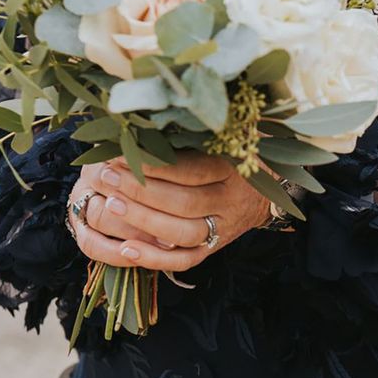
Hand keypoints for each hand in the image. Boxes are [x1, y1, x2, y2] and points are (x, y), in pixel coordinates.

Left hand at [66, 150, 270, 270]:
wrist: (269, 191)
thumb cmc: (241, 152)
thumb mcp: (232, 135)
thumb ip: (201, 130)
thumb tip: (154, 117)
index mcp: (235, 169)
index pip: (193, 170)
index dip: (156, 164)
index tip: (123, 153)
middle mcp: (230, 202)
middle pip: (184, 203)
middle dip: (142, 190)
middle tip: (108, 175)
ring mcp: (222, 229)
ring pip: (181, 233)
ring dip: (143, 220)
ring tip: (110, 204)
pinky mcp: (213, 249)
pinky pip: (184, 260)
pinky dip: (154, 258)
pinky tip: (126, 248)